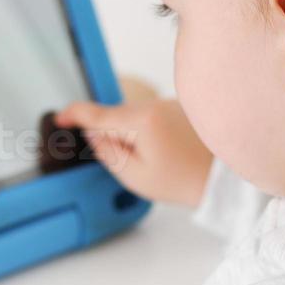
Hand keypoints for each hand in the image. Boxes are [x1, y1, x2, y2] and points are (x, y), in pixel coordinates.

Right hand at [55, 97, 212, 206]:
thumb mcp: (135, 176)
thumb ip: (108, 151)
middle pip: (116, 117)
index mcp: (141, 120)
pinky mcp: (180, 108)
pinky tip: (167, 152)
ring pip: (135, 117)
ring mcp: (170, 103)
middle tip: (134, 164)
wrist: (224, 177)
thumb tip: (93, 133)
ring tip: (158, 161)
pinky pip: (152, 117)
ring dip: (134, 135)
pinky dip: (150, 132)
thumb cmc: (183, 181)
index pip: (98, 115)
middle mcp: (155, 104)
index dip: (74, 115)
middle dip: (114, 137)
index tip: (60, 118)